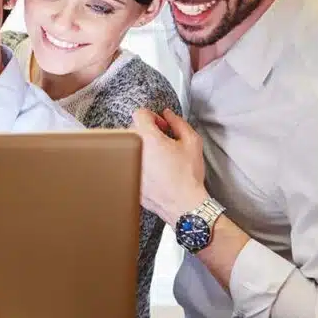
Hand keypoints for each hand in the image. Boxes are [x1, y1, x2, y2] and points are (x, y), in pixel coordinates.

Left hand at [130, 108, 208, 224]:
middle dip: (147, 131)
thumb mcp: (192, 142)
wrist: (184, 204)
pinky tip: (153, 171)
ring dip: (141, 146)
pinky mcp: (126, 178)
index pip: (139, 113)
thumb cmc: (188, 175)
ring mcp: (127, 165)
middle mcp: (133, 150)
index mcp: (147, 138)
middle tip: (163, 141)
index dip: (153, 116)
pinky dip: (138, 162)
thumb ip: (178, 122)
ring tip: (158, 157)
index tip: (161, 126)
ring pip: (129, 146)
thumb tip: (168, 114)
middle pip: (133, 129)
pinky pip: (128, 163)